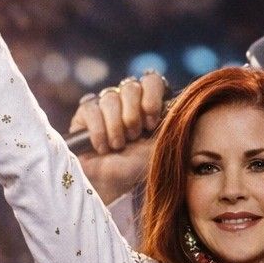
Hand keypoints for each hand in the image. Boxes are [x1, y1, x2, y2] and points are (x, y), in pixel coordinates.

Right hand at [68, 73, 167, 203]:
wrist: (112, 182)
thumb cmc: (137, 165)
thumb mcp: (160, 145)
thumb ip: (169, 122)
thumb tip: (178, 103)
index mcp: (148, 102)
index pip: (151, 80)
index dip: (151, 97)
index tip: (151, 122)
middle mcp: (127, 99)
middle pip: (131, 86)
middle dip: (133, 116)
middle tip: (133, 137)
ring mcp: (105, 103)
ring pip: (110, 98)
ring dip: (116, 127)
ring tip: (118, 146)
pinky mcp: (85, 112)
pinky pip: (91, 109)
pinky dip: (99, 132)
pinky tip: (102, 147)